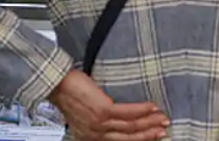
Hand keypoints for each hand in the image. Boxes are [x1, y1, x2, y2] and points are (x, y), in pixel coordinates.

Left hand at [49, 70, 169, 140]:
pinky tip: (152, 107)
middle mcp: (96, 134)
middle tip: (163, 130)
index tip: (152, 134)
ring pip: (132, 126)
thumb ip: (97, 123)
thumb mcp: (81, 116)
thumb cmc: (68, 94)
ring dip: (150, 122)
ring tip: (162, 118)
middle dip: (149, 133)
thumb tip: (112, 120)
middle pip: (129, 137)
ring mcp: (100, 124)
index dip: (139, 139)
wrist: (55, 84)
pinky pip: (128, 113)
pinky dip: (143, 110)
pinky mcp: (103, 111)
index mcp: (91, 137)